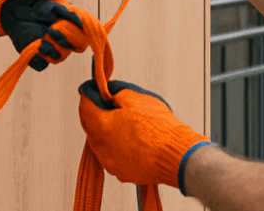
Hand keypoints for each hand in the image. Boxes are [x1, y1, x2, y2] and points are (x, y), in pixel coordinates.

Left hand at [0, 0, 83, 70]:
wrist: (1, 8)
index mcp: (62, 15)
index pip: (79, 23)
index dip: (76, 23)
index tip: (72, 20)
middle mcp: (58, 31)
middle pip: (75, 43)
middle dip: (67, 39)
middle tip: (52, 31)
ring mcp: (47, 42)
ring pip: (61, 55)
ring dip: (55, 50)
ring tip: (42, 42)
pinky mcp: (34, 52)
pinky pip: (42, 64)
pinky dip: (41, 60)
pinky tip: (35, 48)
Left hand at [78, 79, 211, 193]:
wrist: (179, 156)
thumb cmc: (161, 130)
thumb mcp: (136, 98)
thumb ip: (117, 93)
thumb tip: (112, 93)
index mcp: (101, 128)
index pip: (85, 108)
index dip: (89, 95)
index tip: (93, 90)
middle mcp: (102, 149)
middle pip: (90, 127)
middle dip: (97, 113)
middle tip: (109, 104)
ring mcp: (112, 164)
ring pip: (102, 144)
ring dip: (107, 132)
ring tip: (125, 122)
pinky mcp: (124, 174)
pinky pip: (114, 156)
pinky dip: (118, 147)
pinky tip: (132, 139)